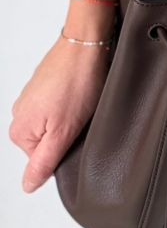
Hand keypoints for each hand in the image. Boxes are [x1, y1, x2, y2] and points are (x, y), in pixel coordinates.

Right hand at [10, 27, 112, 193]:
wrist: (87, 41)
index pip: (43, 160)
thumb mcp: (63, 132)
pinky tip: (82, 90)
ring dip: (71, 115)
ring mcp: (32, 96)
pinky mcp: (45, 83)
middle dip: (67, 132)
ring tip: (81, 100)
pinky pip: (59, 103)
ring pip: (55, 121)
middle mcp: (20, 113)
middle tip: (80, 115)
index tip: (74, 132)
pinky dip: (72, 100)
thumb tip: (27, 186)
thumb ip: (43, 163)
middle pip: (48, 141)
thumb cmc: (77, 82)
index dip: (64, 149)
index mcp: (19, 131)